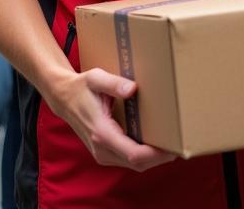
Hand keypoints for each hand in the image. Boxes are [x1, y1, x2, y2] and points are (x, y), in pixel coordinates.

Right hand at [52, 68, 176, 171]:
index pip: (133, 154)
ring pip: (134, 164)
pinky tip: (155, 142)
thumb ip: (114, 83)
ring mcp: (102, 153)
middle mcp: (101, 148)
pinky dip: (143, 155)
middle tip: (180, 143)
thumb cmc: (82, 87)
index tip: (173, 147)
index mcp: (102, 132)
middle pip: (137, 163)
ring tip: (171, 142)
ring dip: (153, 158)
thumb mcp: (96, 78)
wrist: (63, 98)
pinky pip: (128, 160)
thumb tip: (133, 89)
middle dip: (160, 157)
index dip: (155, 154)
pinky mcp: (104, 152)